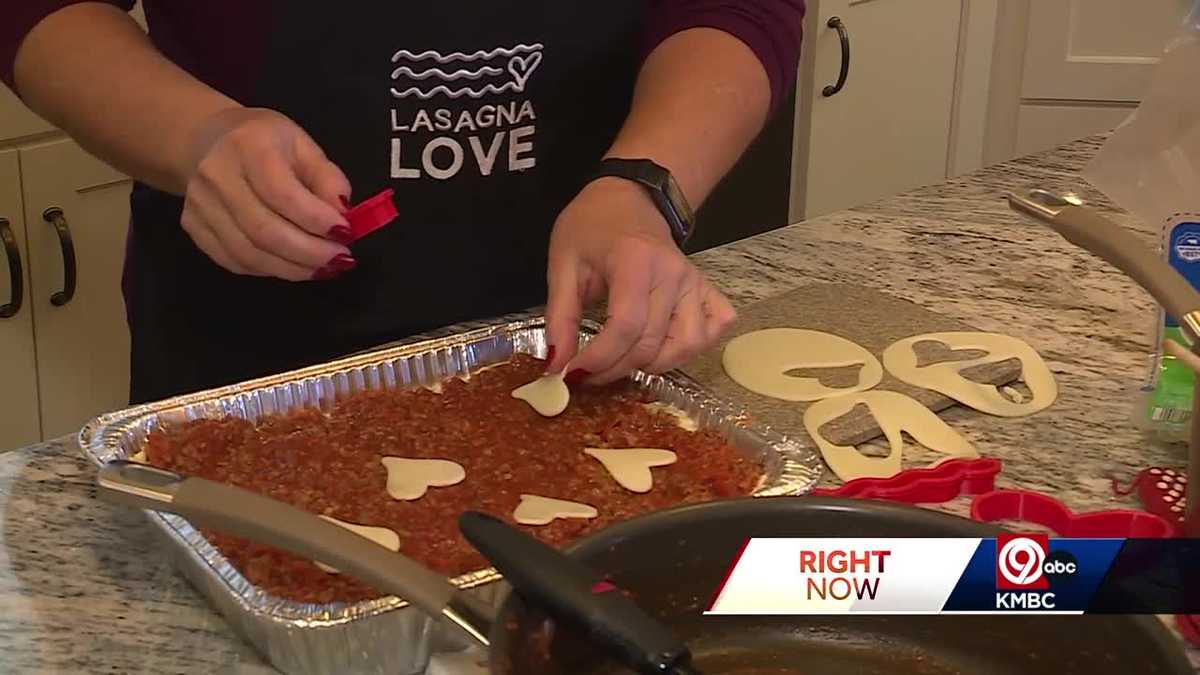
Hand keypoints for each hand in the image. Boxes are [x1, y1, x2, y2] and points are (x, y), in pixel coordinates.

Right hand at [179, 108, 355, 280]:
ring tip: (324, 268)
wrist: (206, 140)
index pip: (282, 193)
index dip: (316, 220)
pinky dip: (270, 271)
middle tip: (340, 260)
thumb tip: (344, 214)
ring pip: (249, 254)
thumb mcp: (303, 145)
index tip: (345, 233)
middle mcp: (217, 175)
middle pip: (264, 230)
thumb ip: (327, 178)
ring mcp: (199, 205)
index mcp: (249, 146)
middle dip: (309, 253)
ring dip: (293, 268)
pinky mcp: (193, 228)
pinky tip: (294, 266)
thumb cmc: (264, 142)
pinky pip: (235, 262)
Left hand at [544, 177, 736, 383]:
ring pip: (686, 345)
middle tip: (588, 372)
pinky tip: (663, 345)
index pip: (624, 326)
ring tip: (622, 359)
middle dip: (614, 368)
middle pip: (650, 343)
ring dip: (652, 364)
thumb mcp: (563, 264)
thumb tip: (556, 365)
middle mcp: (674, 273)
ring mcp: (696, 282)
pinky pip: (712, 330)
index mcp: (635, 260)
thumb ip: (560, 317)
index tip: (573, 372)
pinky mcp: (707, 289)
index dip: (598, 359)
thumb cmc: (592, 227)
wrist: (630, 198)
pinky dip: (691, 348)